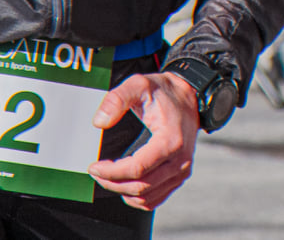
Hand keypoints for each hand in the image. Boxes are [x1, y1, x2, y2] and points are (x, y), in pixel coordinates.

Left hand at [89, 72, 198, 210]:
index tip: (94, 167)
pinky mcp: (180, 177)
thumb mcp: (139, 85)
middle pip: (140, 186)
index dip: (111, 172)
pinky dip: (136, 197)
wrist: (189, 96)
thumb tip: (99, 122)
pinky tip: (125, 184)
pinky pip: (154, 199)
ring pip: (146, 197)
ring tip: (108, 178)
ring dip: (122, 191)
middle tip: (97, 172)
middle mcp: (180, 160)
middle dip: (112, 183)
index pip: (137, 168)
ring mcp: (182, 171)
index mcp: (171, 140)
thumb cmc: (164, 92)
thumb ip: (117, 99)